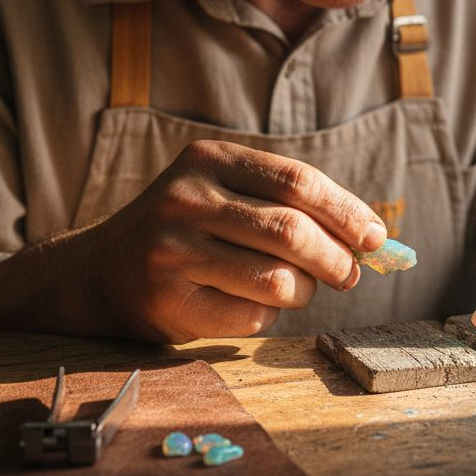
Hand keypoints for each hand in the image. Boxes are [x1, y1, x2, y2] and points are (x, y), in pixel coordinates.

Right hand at [0, 140, 385, 342]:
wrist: (99, 273)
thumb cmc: (188, 230)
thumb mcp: (226, 193)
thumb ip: (289, 205)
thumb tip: (372, 238)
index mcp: (208, 159)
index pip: (297, 181)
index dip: (346, 211)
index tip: (376, 237)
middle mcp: (185, 198)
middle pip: (292, 231)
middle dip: (336, 259)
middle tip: (350, 274)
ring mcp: (171, 250)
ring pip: (277, 279)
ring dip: (305, 292)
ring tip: (299, 289)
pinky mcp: (167, 301)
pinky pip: (252, 315)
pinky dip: (269, 315)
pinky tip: (252, 303)